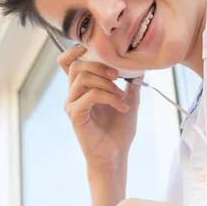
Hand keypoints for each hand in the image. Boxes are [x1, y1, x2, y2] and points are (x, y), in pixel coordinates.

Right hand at [58, 44, 141, 167]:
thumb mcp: (129, 99)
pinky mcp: (76, 116)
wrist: (116, 154)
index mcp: (81, 88)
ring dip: (107, 83)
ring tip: (122, 96)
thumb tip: (139, 64)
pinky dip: (109, 97)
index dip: (74, 51)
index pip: (67, 63)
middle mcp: (72, 95)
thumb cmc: (119, 129)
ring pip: (82, 78)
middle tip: (118, 76)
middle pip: (77, 66)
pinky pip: (90, 96)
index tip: (93, 50)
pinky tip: (122, 107)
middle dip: (100, 66)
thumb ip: (130, 82)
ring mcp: (72, 105)